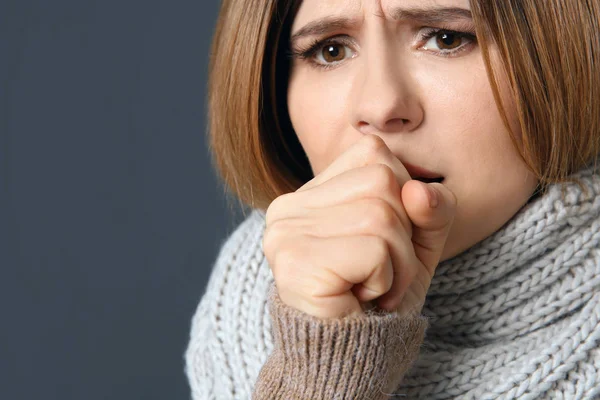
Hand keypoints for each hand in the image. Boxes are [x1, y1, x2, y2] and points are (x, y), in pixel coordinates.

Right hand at [262, 134, 456, 318]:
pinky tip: (363, 297)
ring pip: (383, 213)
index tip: (383, 243)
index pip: (373, 154)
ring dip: (400, 262)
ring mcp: (286, 232)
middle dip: (404, 233)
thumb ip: (431, 207)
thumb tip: (419, 191)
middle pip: (381, 179)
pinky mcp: (297, 261)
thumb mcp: (417, 242)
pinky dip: (389, 279)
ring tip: (374, 287)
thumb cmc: (379, 295)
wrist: (350, 357)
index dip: (401, 198)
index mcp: (308, 195)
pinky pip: (376, 249)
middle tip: (381, 272)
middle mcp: (288, 207)